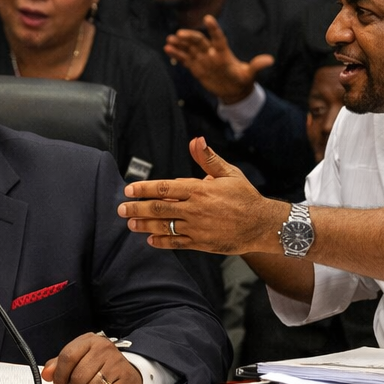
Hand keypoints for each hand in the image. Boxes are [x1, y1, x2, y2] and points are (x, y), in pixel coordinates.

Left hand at [42, 334, 142, 383]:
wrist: (128, 371)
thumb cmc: (100, 366)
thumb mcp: (79, 359)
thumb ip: (59, 365)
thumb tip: (47, 373)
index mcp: (90, 341)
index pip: (67, 356)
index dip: (60, 374)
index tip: (60, 382)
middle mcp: (105, 350)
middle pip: (78, 376)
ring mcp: (118, 365)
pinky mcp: (127, 381)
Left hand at [119, 138, 284, 252]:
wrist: (262, 225)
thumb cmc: (245, 197)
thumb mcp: (229, 174)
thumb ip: (208, 159)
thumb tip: (196, 141)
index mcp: (199, 190)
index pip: (164, 188)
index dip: (144, 189)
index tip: (129, 190)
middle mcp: (195, 209)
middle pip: (159, 208)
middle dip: (137, 209)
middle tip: (121, 209)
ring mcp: (197, 228)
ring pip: (164, 227)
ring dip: (144, 226)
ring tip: (130, 225)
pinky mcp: (201, 243)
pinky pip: (176, 243)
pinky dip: (162, 242)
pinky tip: (150, 240)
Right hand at [164, 16, 273, 102]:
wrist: (233, 90)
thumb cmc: (243, 80)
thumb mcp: (249, 74)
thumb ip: (256, 66)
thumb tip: (270, 60)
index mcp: (224, 53)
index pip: (218, 38)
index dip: (214, 29)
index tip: (208, 18)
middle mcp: (211, 53)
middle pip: (199, 42)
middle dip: (190, 37)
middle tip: (179, 34)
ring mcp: (202, 59)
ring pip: (190, 49)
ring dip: (180, 44)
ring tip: (169, 40)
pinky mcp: (196, 67)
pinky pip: (185, 59)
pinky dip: (177, 54)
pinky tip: (167, 49)